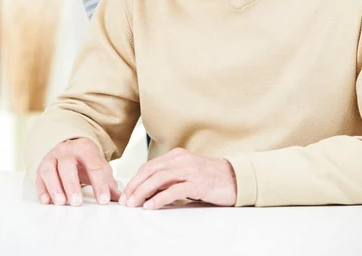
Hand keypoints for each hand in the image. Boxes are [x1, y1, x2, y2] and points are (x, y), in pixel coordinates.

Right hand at [35, 137, 119, 205]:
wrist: (68, 145)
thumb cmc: (85, 159)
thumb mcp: (99, 166)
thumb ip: (109, 182)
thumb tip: (121, 198)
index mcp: (85, 148)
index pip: (94, 166)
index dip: (100, 184)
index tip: (104, 200)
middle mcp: (67, 150)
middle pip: (68, 166)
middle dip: (72, 185)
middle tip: (77, 202)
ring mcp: (52, 157)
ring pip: (50, 170)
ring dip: (55, 187)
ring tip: (61, 202)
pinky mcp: (41, 166)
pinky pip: (39, 177)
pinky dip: (42, 189)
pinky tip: (46, 201)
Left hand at [119, 148, 236, 209]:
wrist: (235, 177)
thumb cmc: (211, 177)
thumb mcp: (187, 172)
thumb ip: (171, 177)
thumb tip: (150, 189)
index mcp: (177, 155)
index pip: (150, 165)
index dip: (136, 179)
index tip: (128, 192)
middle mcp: (181, 160)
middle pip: (151, 170)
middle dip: (135, 186)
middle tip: (126, 200)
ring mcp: (189, 170)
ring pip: (159, 179)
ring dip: (143, 192)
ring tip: (135, 204)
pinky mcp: (197, 183)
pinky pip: (174, 190)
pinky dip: (159, 198)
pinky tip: (151, 205)